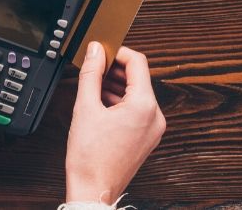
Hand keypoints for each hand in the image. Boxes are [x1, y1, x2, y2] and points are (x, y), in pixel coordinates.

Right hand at [64, 43, 165, 203]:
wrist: (93, 189)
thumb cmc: (90, 157)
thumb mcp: (85, 107)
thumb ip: (91, 73)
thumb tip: (94, 51)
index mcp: (145, 106)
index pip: (137, 62)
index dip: (117, 52)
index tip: (101, 51)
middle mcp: (155, 116)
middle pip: (138, 78)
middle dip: (116, 70)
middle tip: (94, 67)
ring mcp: (153, 129)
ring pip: (138, 94)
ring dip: (117, 86)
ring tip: (94, 85)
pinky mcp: (147, 138)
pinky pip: (138, 110)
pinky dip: (122, 102)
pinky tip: (102, 104)